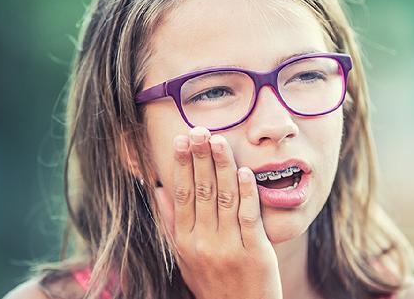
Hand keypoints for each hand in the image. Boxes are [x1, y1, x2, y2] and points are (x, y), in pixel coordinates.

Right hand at [154, 126, 282, 298]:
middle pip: (201, 191)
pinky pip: (249, 217)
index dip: (181, 165)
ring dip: (222, 166)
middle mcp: (203, 242)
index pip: (181, 195)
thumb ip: (170, 224)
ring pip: (224, 198)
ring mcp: (229, 247)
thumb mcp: (183, 258)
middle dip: (200, 157)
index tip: (181, 139)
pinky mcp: (255, 252)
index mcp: (184, 241)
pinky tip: (244, 171)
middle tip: (200, 129)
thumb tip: (157, 190)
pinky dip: (247, 192)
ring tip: (219, 140)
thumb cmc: (211, 285)